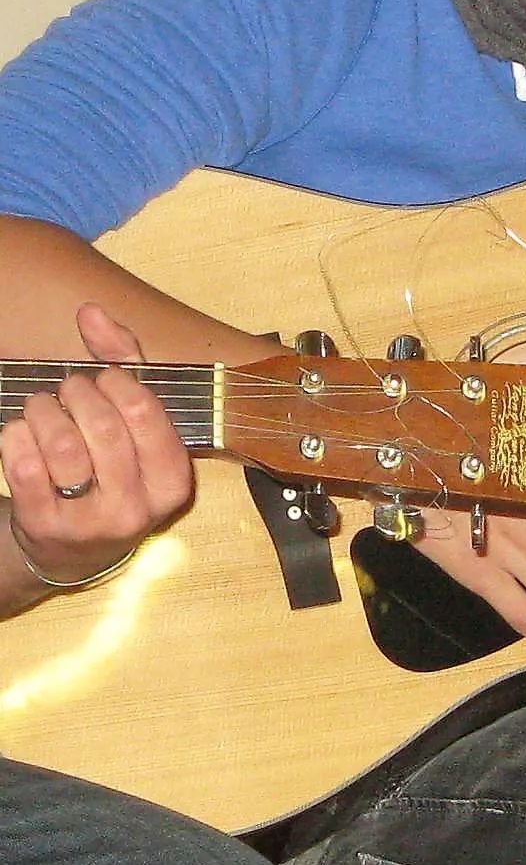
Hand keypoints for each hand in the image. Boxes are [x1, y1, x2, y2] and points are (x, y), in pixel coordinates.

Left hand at [2, 303, 193, 589]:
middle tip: (69, 392)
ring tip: (43, 409)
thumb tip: (92, 312)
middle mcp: (133, 510)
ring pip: (61, 444)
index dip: (118, 382)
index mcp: (169, 485)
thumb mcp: (135, 429)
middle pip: (103, 426)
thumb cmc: (109, 476)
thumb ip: (124, 364)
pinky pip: (23, 463)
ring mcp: (87, 523)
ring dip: (43, 410)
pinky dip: (16, 434)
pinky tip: (23, 433)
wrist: (70, 552)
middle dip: (78, 392)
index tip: (104, 379)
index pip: (147, 415)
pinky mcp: (43, 526)